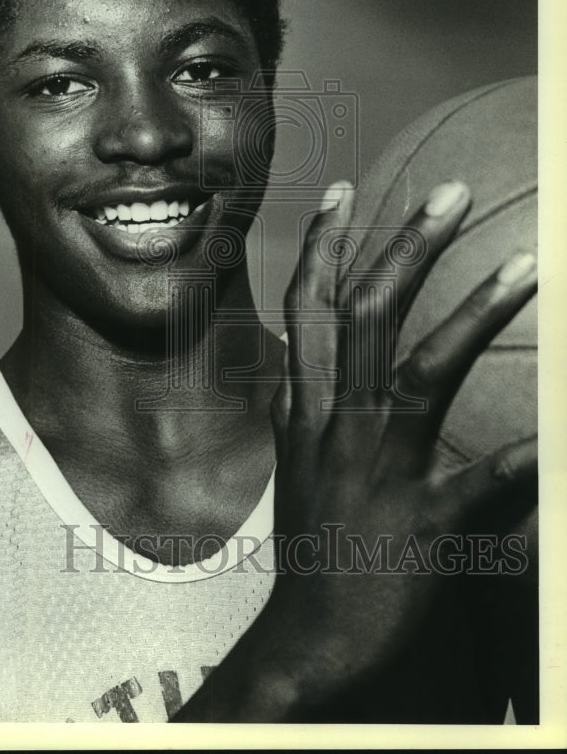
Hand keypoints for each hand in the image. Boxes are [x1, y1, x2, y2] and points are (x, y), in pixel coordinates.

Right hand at [266, 178, 537, 696]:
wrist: (310, 642)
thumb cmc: (313, 542)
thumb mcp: (293, 461)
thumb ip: (298, 398)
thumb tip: (299, 346)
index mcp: (308, 410)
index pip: (306, 310)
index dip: (322, 247)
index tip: (340, 191)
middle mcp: (337, 426)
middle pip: (364, 317)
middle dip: (404, 247)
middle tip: (450, 191)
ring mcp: (379, 472)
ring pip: (420, 374)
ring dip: (475, 315)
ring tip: (527, 265)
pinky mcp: (425, 526)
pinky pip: (481, 484)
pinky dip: (521, 455)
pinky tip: (559, 430)